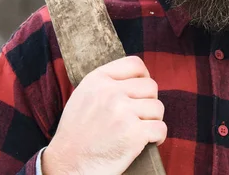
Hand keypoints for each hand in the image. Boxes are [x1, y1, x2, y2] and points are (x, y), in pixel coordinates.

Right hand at [42, 56, 165, 174]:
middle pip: (151, 87)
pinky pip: (161, 128)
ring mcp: (122, 112)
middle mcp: (110, 93)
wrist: (67, 167)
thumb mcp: (83, 97)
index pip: (134, 64)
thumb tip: (138, 76)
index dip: (143, 76)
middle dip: (148, 102)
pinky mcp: (133, 134)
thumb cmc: (77, 134)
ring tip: (139, 131)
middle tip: (138, 117)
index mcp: (97, 80)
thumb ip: (107, 83)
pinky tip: (147, 142)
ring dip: (153, 121)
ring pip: (158, 108)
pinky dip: (158, 137)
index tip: (142, 91)